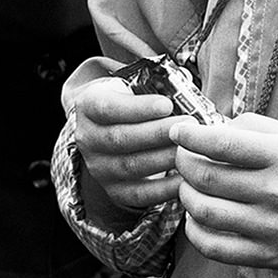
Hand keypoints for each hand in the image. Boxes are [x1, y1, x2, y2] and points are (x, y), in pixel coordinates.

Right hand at [71, 77, 181, 212]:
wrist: (108, 127)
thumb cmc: (129, 100)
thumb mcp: (130, 84)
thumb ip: (151, 82)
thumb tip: (186, 84)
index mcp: (89, 106)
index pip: (109, 108)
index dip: (138, 108)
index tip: (167, 104)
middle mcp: (88, 138)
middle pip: (121, 139)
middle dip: (158, 133)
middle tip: (188, 125)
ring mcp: (99, 167)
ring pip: (130, 166)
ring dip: (163, 158)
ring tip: (190, 149)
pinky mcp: (114, 190)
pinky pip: (138, 194)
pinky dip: (163, 188)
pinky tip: (184, 177)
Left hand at [171, 113, 277, 275]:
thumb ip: (254, 128)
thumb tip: (210, 128)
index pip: (222, 143)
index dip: (190, 136)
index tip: (178, 130)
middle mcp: (277, 192)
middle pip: (206, 176)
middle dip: (183, 163)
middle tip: (182, 157)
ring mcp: (270, 227)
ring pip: (204, 211)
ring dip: (186, 195)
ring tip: (190, 187)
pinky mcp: (265, 255)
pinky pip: (213, 246)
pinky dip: (194, 230)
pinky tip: (197, 217)